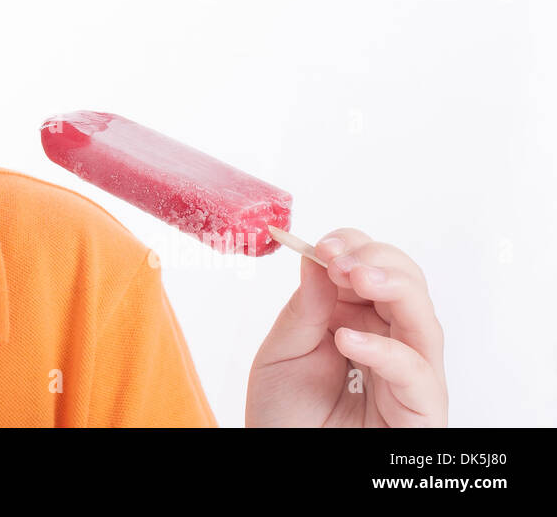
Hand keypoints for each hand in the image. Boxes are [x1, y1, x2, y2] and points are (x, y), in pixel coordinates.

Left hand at [245, 228, 446, 426]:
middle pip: (408, 285)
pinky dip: (385, 350)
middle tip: (340, 259)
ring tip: (353, 277)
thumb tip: (316, 257)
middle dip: (376, 261)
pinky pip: (416, 373)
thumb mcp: (281, 353)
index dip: (354, 248)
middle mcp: (391, 342)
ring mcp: (409, 376)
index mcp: (359, 321)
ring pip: (424, 321)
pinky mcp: (420, 410)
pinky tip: (348, 338)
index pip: (373, 269)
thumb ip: (303, 309)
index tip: (324, 245)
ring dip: (392, 288)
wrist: (284, 462)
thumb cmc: (285, 416)